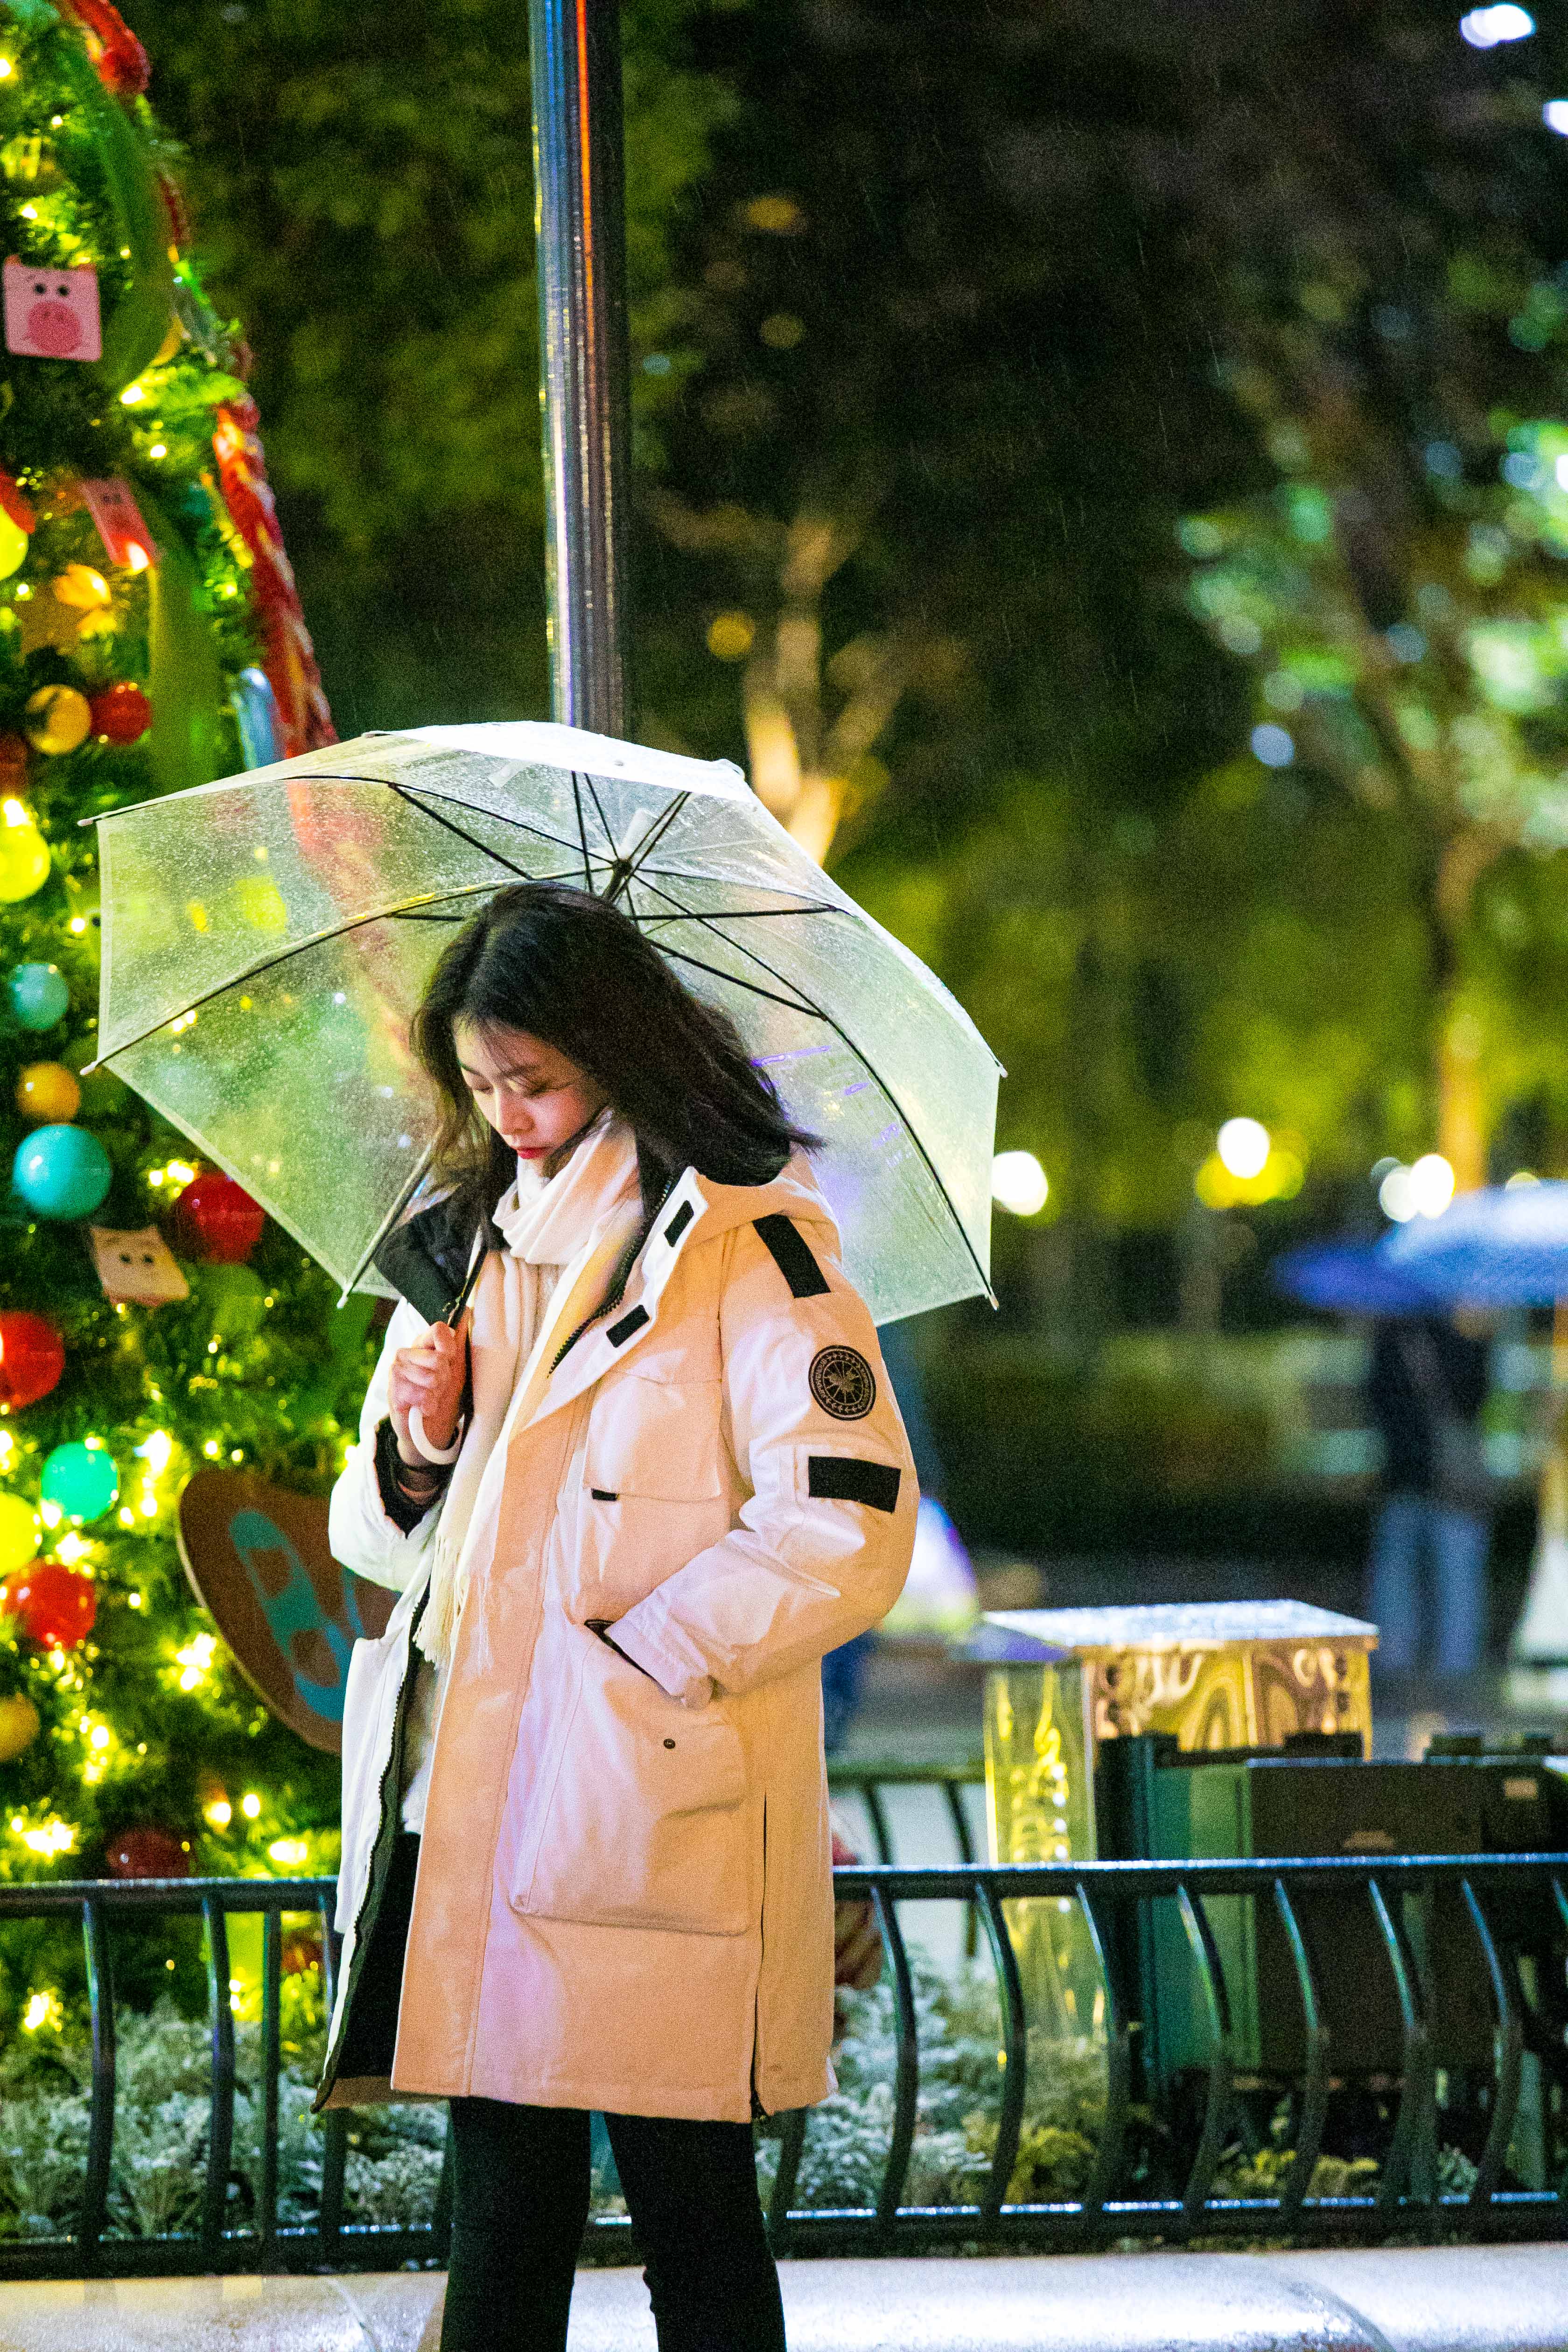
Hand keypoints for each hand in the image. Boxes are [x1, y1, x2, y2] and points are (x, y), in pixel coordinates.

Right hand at [387, 1318, 466, 1463]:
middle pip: (439, 1358)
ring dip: (437, 1394)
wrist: (429, 1430)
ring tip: (430, 1398)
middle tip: (439, 1387)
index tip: (450, 1361)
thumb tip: (467, 1309)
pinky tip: (423, 1408)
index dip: (450, 1348)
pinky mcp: (393, 1391)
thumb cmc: (443, 1396)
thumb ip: (458, 1341)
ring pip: (431, 1377)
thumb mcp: (456, 1368)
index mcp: (422, 1344)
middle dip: (445, 1378)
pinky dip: (428, 1405)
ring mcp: (396, 1371)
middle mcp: (406, 1353)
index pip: (438, 1329)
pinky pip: (421, 1394)